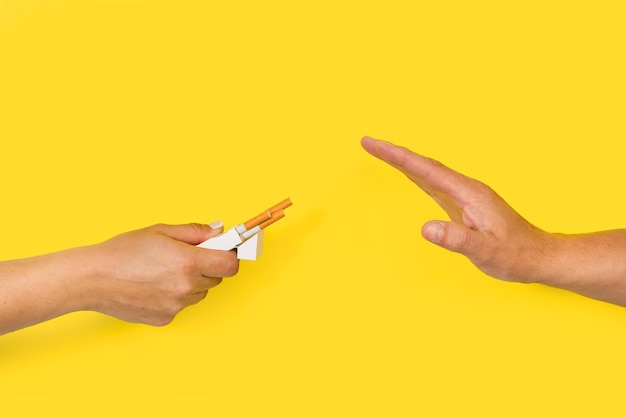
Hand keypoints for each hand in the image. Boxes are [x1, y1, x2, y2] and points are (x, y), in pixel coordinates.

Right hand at [85, 222, 238, 325]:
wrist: (92, 279)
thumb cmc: (122, 252)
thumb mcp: (161, 231)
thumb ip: (195, 232)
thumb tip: (218, 230)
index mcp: (188, 262)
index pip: (230, 265)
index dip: (229, 256)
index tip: (224, 250)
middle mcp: (185, 287)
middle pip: (217, 278)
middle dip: (207, 266)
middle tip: (186, 257)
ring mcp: (176, 306)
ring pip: (200, 293)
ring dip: (192, 283)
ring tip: (165, 271)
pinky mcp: (165, 319)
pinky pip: (182, 305)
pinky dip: (175, 296)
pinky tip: (155, 285)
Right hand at [361, 136, 554, 282]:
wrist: (536, 256)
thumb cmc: (515, 255)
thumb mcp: (486, 252)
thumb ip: (457, 239)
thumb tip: (426, 228)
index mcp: (467, 193)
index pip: (425, 169)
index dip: (397, 156)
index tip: (373, 144)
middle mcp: (464, 189)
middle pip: (422, 164)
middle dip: (393, 152)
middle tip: (368, 142)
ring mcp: (463, 195)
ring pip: (426, 172)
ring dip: (402, 161)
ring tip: (379, 152)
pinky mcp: (462, 204)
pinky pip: (432, 183)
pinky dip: (414, 174)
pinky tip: (407, 173)